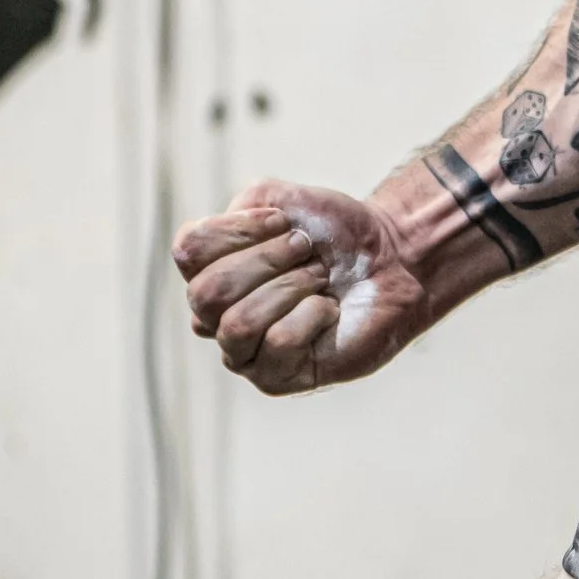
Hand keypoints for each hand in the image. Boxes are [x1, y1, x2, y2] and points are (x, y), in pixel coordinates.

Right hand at [174, 177, 431, 393]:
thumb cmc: (333, 234)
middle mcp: (214, 314)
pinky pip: (278, 343)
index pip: (189, 249)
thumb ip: (242, 208)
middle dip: (268, 262)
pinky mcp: (275, 378)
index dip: (240, 229)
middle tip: (307, 250)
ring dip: (290, 288)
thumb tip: (221, 255)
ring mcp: (242, 351)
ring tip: (319, 279)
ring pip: (238, 324)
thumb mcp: (284, 201)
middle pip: (207, 292)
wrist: (390, 259)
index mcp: (208, 269)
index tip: (284, 221)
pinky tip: (328, 311)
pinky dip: (313, 314)